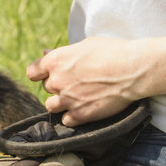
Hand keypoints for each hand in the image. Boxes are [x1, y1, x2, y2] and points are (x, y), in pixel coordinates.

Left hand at [25, 37, 144, 125]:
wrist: (133, 69)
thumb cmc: (112, 51)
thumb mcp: (84, 45)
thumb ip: (63, 53)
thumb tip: (46, 53)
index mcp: (55, 61)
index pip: (32, 72)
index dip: (40, 74)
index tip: (48, 75)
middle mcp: (57, 81)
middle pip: (46, 88)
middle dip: (57, 86)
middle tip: (74, 84)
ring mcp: (67, 99)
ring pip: (51, 106)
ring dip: (61, 103)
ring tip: (76, 98)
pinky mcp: (80, 114)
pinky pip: (66, 120)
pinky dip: (73, 117)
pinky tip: (83, 109)